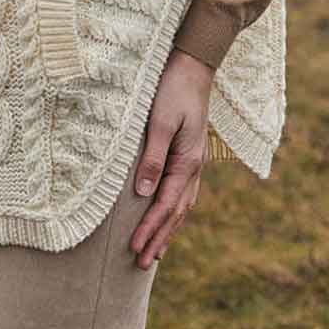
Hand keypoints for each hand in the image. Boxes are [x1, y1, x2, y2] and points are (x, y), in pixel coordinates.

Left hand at [129, 47, 213, 269]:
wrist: (193, 65)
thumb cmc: (172, 89)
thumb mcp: (158, 121)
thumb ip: (152, 157)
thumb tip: (142, 194)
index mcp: (188, 162)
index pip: (165, 205)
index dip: (150, 229)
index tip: (134, 250)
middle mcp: (194, 166)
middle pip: (176, 213)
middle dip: (160, 238)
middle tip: (142, 263)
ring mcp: (194, 161)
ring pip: (182, 205)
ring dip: (168, 229)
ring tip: (156, 251)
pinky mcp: (190, 153)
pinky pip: (183, 191)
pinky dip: (174, 210)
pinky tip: (167, 215)